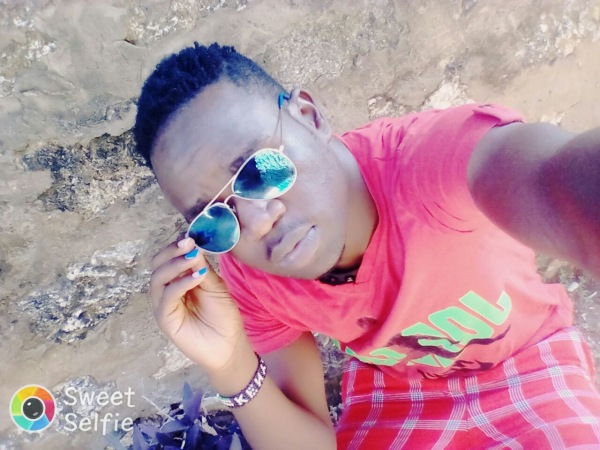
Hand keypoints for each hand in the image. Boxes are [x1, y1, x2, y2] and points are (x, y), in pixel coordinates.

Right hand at [149, 237, 246, 372]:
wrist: (229, 345)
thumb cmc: (223, 316)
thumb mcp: (215, 285)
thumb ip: (201, 268)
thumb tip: (192, 246)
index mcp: (178, 280)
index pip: (168, 258)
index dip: (177, 246)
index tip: (191, 237)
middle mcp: (167, 291)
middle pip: (157, 265)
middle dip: (171, 252)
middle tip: (188, 244)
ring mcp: (164, 305)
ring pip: (158, 278)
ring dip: (175, 265)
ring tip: (193, 259)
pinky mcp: (165, 319)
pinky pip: (166, 297)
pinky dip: (180, 283)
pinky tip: (197, 277)